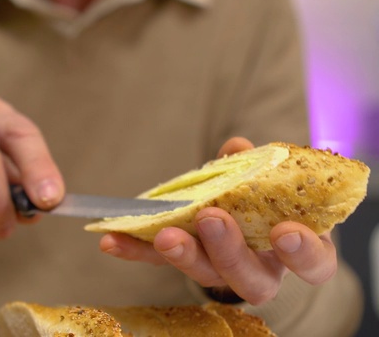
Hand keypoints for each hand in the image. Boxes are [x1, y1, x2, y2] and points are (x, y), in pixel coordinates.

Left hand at [99, 137, 337, 304]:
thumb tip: (236, 146)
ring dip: (182, 253)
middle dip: (228, 249)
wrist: (249, 213)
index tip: (285, 232)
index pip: (314, 264)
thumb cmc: (271, 196)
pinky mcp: (186, 262)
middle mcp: (262, 270)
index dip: (303, 253)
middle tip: (211, 219)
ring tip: (163, 234)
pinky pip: (162, 261)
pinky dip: (137, 250)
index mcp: (296, 250)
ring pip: (206, 274)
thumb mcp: (272, 177)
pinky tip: (111, 241)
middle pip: (251, 278)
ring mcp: (221, 271)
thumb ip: (256, 164)